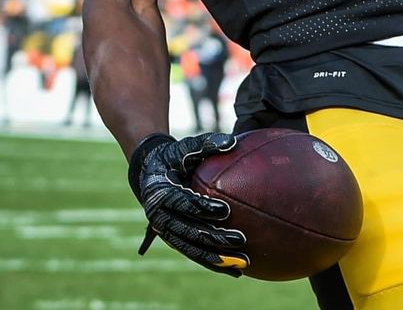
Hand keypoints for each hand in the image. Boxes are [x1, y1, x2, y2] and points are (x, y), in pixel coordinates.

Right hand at [128, 132, 248, 275]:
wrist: (150, 172)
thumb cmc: (172, 157)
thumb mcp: (184, 148)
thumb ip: (206, 145)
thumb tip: (233, 142)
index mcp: (161, 194)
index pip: (184, 204)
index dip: (203, 209)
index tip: (226, 211)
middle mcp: (160, 217)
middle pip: (189, 232)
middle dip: (215, 238)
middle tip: (240, 239)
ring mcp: (166, 231)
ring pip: (192, 249)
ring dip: (216, 258)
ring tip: (242, 263)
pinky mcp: (175, 239)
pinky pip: (194, 253)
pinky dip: (212, 262)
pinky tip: (234, 270)